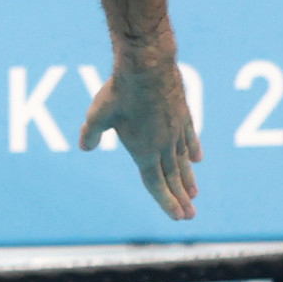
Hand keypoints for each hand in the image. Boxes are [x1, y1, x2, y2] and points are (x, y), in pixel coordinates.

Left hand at [79, 55, 201, 219]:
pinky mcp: (183, 113)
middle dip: (181, 197)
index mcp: (144, 150)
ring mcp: (176, 129)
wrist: (148, 65)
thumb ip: (90, 132)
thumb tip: (84, 146)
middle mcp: (163, 144)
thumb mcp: (98, 113)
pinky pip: (190, 137)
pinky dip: (194, 149)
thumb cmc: (121, 91)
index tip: (178, 217)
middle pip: (172, 176)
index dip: (166, 201)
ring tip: (194, 193)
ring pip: (184, 159)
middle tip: (191, 215)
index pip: (155, 183)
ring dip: (188, 177)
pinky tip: (198, 159)